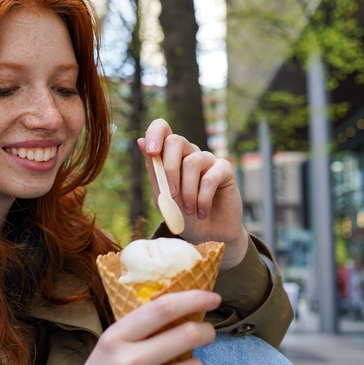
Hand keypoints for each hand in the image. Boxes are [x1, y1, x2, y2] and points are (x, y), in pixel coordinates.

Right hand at [55, 290, 219, 364]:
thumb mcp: (112, 343)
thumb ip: (141, 326)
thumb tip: (186, 304)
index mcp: (116, 337)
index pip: (163, 308)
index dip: (194, 299)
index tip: (213, 298)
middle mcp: (127, 363)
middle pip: (188, 335)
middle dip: (207, 332)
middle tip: (207, 333)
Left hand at [138, 119, 248, 273]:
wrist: (207, 235)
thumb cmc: (182, 215)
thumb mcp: (163, 196)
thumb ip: (154, 171)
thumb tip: (139, 140)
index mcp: (170, 156)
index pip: (162, 128)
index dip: (155, 133)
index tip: (151, 151)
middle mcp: (189, 153)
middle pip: (176, 141)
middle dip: (169, 169)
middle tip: (171, 193)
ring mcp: (207, 160)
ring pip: (191, 162)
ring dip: (187, 191)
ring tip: (189, 210)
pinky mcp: (224, 169)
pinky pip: (210, 177)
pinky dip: (202, 198)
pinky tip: (202, 211)